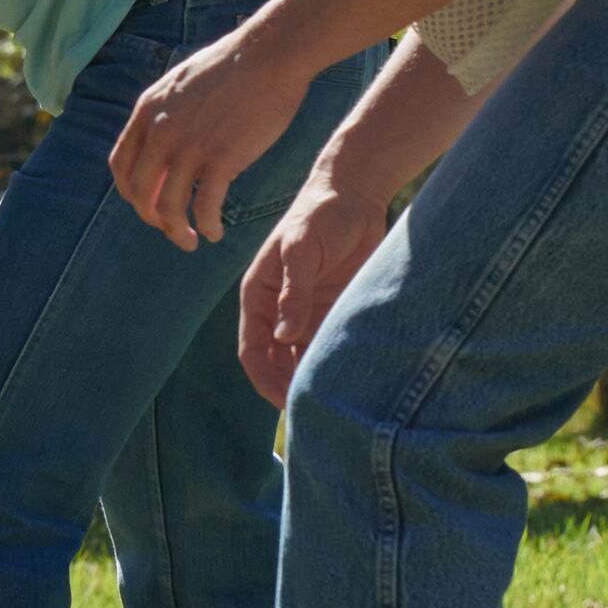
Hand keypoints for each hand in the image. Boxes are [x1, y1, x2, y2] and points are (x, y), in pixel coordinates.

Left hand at [111, 25, 302, 250]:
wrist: (268, 55)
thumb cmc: (233, 67)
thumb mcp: (181, 84)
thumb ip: (167, 113)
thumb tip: (164, 137)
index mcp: (147, 112)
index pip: (121, 165)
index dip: (130, 191)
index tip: (146, 203)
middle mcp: (160, 133)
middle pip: (140, 191)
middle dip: (151, 218)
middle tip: (170, 229)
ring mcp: (189, 147)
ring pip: (168, 206)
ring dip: (176, 231)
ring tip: (189, 241)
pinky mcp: (221, 159)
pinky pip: (205, 206)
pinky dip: (207, 226)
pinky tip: (215, 232)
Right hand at [237, 168, 389, 406]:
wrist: (355, 193)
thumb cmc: (320, 214)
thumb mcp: (301, 250)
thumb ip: (294, 293)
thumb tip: (283, 336)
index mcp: (258, 295)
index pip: (253, 349)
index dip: (265, 378)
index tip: (284, 403)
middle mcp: (278, 308)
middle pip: (275, 360)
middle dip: (288, 387)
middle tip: (312, 413)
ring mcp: (305, 310)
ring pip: (302, 356)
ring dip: (311, 378)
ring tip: (333, 404)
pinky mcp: (333, 307)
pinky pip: (329, 343)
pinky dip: (334, 362)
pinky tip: (349, 380)